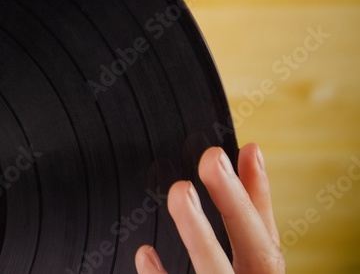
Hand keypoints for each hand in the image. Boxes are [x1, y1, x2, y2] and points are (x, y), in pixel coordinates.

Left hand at [135, 143, 284, 272]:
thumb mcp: (253, 254)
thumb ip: (252, 208)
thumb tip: (251, 151)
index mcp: (262, 273)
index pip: (266, 235)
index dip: (257, 194)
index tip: (241, 150)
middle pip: (255, 252)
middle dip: (235, 204)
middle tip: (213, 159)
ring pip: (216, 272)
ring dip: (200, 234)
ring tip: (182, 192)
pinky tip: (145, 252)